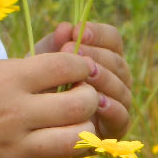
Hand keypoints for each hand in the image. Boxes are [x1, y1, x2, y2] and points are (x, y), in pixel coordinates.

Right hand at [0, 53, 98, 157]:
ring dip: (83, 130)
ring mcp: (15, 149)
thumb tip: (67, 67)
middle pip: (80, 104)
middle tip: (83, 97)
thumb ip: (22, 69)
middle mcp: (14, 114)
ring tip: (74, 126)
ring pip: (76, 141)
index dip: (82, 64)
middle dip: (90, 97)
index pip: (64, 66)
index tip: (82, 68)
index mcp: (6, 80)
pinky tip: (58, 153)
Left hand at [37, 21, 131, 141]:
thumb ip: (55, 42)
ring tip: (85, 76)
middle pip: (118, 63)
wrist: (34, 118)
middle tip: (76, 55)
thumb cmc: (42, 82)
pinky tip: (97, 102)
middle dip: (97, 56)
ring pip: (122, 88)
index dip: (99, 34)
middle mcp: (117, 78)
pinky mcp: (115, 128)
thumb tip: (65, 28)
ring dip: (105, 80)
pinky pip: (122, 117)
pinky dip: (113, 109)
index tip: (79, 32)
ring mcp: (119, 103)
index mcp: (105, 56)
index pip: (113, 39)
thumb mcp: (45, 59)